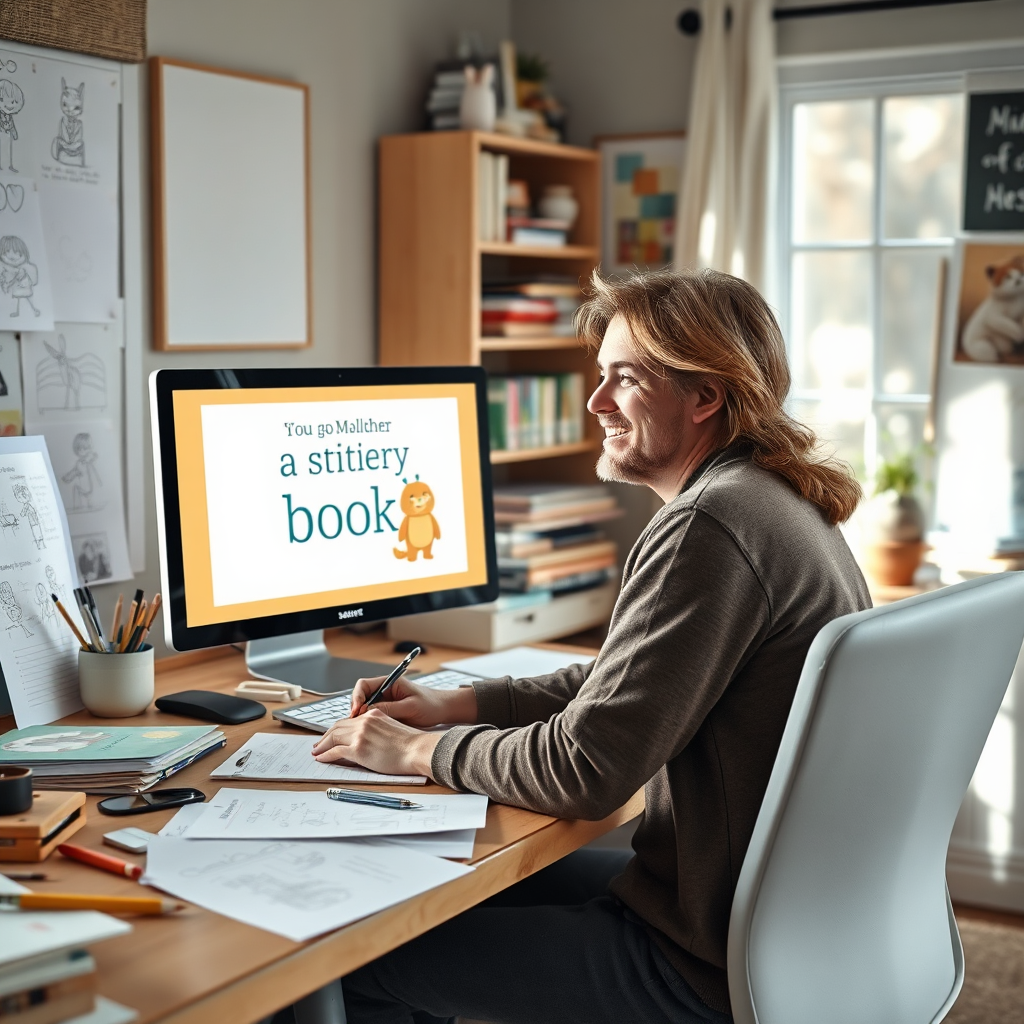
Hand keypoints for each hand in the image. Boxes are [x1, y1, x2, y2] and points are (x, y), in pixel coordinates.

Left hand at [312, 709, 439, 776]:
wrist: (417, 750)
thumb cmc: (411, 744)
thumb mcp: (392, 728)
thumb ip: (377, 729)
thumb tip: (368, 740)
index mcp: (374, 714)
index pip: (349, 719)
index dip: (337, 728)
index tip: (331, 735)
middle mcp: (365, 721)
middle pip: (337, 726)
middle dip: (326, 736)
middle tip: (318, 744)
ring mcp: (360, 734)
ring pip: (333, 737)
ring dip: (322, 745)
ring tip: (316, 751)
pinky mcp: (358, 749)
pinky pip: (335, 752)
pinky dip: (325, 755)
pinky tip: (321, 758)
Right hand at [349, 674, 476, 727]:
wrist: (444, 710)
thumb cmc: (431, 704)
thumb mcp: (410, 707)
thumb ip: (389, 708)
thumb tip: (367, 712)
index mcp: (389, 682)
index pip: (363, 685)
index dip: (356, 698)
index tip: (356, 712)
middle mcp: (385, 691)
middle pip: (360, 697)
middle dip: (355, 710)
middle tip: (354, 724)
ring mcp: (385, 702)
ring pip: (365, 708)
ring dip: (360, 718)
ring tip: (359, 730)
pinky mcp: (388, 713)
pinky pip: (372, 717)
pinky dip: (367, 724)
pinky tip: (367, 733)